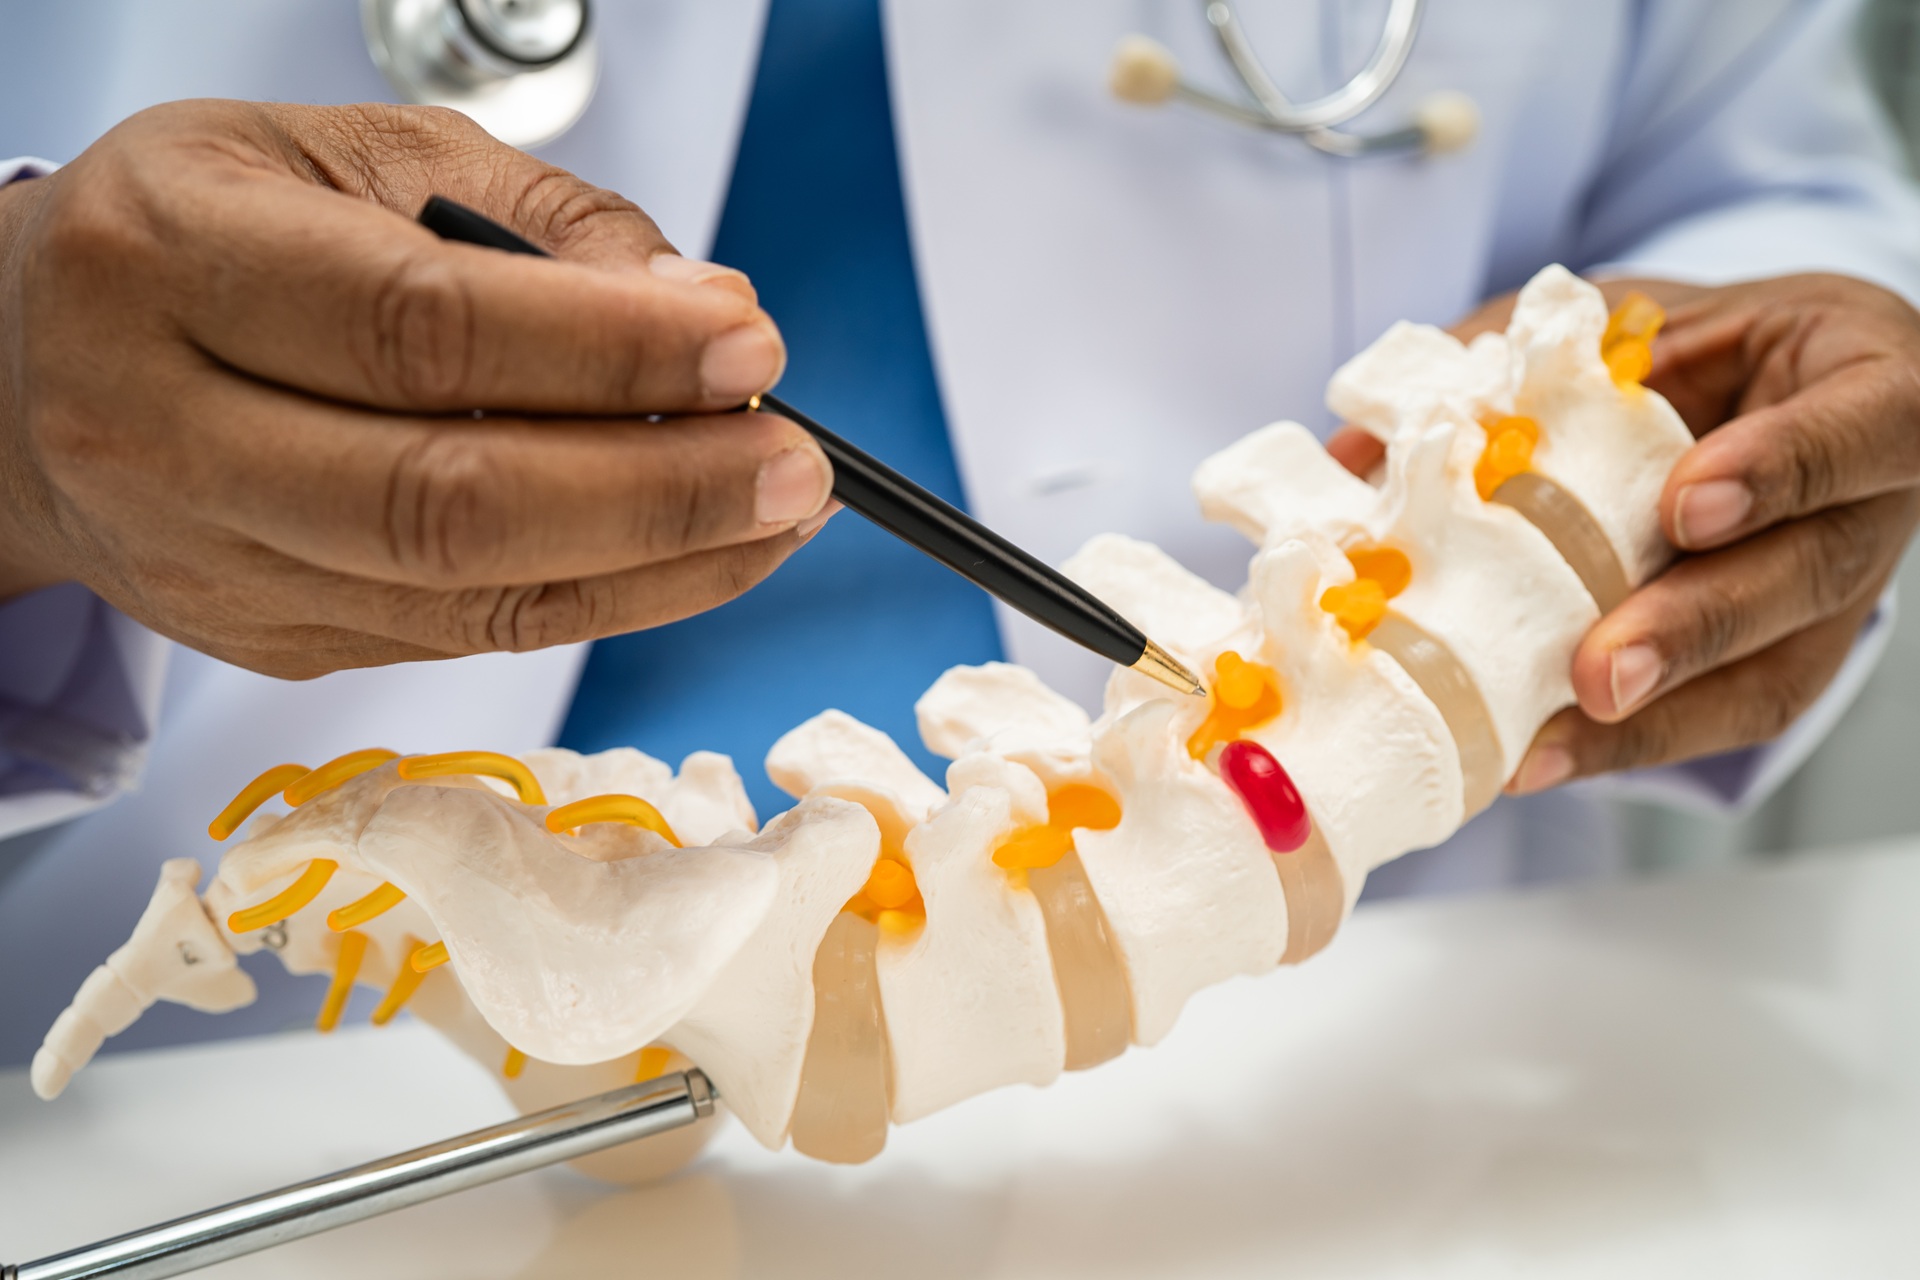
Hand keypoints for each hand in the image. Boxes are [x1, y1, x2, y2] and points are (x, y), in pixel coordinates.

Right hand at [0, 101, 834, 677]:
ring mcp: (212, 555)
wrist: (30, 367)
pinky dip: (605, 599)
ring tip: (776, 517)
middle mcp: (167, 423)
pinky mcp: (270, 638)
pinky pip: (467, 635)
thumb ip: (532, 221)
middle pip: (446, 495)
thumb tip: (699, 305)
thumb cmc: (205, 239)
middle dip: (657, 488)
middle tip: (794, 465)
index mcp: (172, 259)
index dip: (607, 348)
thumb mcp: (347, 154)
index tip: (747, 343)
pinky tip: (694, 556)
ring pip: (466, 594)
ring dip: (657, 565)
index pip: (418, 325)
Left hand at [1327, 274, 1919, 788]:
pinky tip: (1547, 758)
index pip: (1860, 427)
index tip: (1686, 504)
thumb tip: (1352, 459)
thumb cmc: (1702, 343)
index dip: (1781, 467)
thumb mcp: (1627, 316)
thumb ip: (1514, 358)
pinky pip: (1729, 714)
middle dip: (1696, 628)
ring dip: (1657, 719)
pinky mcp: (1796, 656)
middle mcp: (1874, 499)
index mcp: (1867, 382)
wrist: (1768, 391)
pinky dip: (1634, 742)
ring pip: (1776, 670)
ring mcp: (1845, 590)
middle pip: (1810, 574)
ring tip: (1548, 746)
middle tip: (1598, 672)